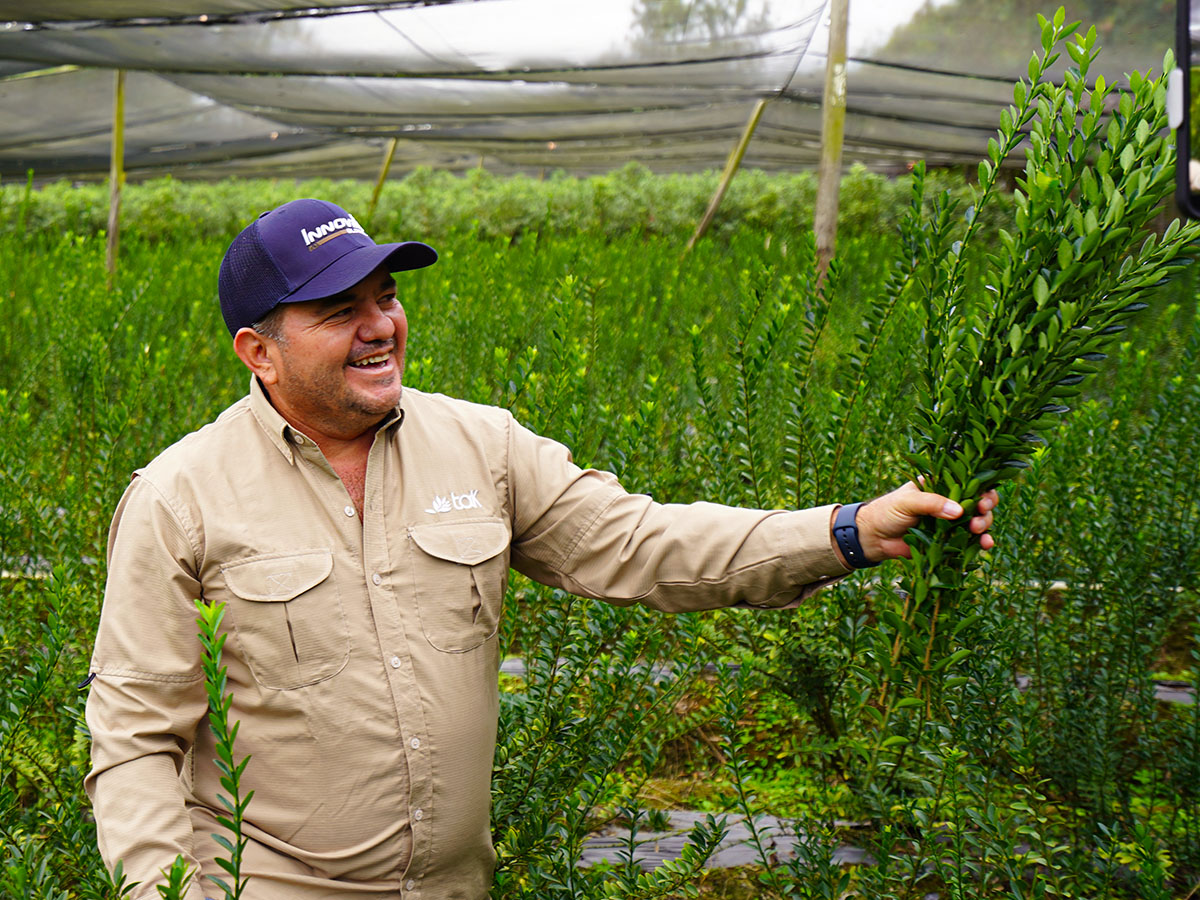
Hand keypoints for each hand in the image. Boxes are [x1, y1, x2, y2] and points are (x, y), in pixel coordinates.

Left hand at [849, 481, 997, 563]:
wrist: (874, 539)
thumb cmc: (887, 512)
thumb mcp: (907, 501)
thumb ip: (931, 503)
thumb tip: (959, 511)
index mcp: (940, 485)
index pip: (968, 482)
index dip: (981, 488)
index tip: (982, 499)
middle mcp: (949, 501)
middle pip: (979, 501)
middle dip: (985, 508)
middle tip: (979, 516)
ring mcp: (951, 522)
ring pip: (979, 520)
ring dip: (984, 525)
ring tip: (977, 531)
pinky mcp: (949, 541)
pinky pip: (971, 541)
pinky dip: (981, 542)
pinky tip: (985, 545)